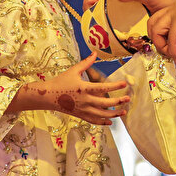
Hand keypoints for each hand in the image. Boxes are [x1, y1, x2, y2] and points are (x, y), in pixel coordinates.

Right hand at [8, 55, 129, 124]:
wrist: (48, 96)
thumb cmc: (61, 81)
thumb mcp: (73, 71)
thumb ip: (86, 63)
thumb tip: (95, 53)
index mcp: (84, 88)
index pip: (103, 87)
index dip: (114, 86)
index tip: (124, 83)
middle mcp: (85, 100)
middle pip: (105, 103)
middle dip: (118, 101)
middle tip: (128, 98)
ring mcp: (83, 109)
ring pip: (101, 114)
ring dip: (114, 114)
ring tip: (123, 112)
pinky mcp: (80, 115)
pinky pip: (93, 120)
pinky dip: (102, 122)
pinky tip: (111, 121)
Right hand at [83, 0, 175, 11]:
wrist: (174, 12)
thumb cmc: (166, 0)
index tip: (90, 2)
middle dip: (91, 0)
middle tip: (86, 12)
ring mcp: (125, 4)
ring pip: (105, 4)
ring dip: (94, 10)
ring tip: (89, 19)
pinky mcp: (126, 14)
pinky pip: (112, 14)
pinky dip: (103, 18)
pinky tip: (100, 26)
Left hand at [147, 0, 175, 67]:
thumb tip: (172, 54)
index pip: (155, 22)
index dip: (158, 38)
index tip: (168, 51)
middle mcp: (173, 9)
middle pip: (151, 25)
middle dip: (156, 42)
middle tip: (169, 54)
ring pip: (155, 30)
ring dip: (163, 47)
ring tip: (175, 56)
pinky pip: (170, 40)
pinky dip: (174, 53)